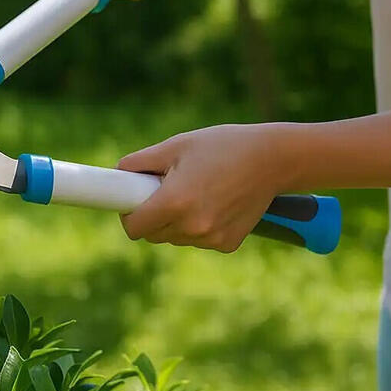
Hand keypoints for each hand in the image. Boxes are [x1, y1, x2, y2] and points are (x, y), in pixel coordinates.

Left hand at [117, 124, 291, 251]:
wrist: (273, 159)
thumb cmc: (222, 146)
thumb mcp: (176, 146)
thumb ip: (140, 163)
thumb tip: (117, 174)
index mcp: (174, 202)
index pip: (134, 228)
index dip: (128, 214)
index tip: (133, 202)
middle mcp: (192, 227)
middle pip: (152, 235)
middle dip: (152, 216)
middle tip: (166, 190)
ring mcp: (211, 239)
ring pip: (176, 238)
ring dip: (176, 222)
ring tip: (196, 191)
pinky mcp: (227, 244)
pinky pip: (199, 240)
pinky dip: (200, 226)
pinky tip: (216, 202)